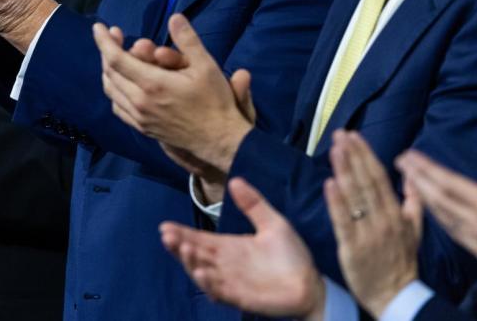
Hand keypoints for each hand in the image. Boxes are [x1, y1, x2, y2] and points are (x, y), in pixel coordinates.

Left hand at [94, 13, 253, 175]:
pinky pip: (118, 108)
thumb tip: (174, 17)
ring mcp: (139, 117)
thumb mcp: (206, 66)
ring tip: (115, 56)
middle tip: (114, 36)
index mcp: (152, 84)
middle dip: (107, 51)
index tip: (99, 27)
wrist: (218, 140)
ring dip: (109, 71)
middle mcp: (140, 102)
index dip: (105, 41)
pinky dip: (115, 91)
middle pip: (110, 73)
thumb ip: (188, 40)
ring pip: (111, 91)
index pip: (116, 59)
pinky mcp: (142, 128)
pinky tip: (122, 83)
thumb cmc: (214, 102)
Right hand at [160, 178, 326, 320]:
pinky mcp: (240, 297)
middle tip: (167, 236)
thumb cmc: (291, 256)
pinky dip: (208, 283)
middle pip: (195, 255)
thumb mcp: (272, 223)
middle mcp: (225, 264)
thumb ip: (253, 204)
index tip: (165, 226)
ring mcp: (230, 282)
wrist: (310, 284)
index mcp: (229, 247)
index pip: (200, 238)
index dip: (182, 233)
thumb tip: (235, 180)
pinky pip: (219, 291)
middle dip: (179, 246)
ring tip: (184, 248)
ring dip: (190, 262)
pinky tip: (201, 272)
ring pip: (202, 273)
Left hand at [325, 131, 421, 317]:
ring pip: (355, 197)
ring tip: (334, 149)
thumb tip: (412, 174)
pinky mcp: (353, 248)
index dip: (366, 155)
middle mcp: (383, 219)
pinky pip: (344, 222)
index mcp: (396, 212)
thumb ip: (413, 200)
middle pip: (366, 181)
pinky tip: (329, 184)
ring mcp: (369, 233)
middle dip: (353, 155)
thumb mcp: (414, 228)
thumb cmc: (402, 260)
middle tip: (340, 134)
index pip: (379, 177)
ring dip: (344, 171)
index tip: (354, 136)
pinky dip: (337, 203)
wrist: (395, 296)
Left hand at [398, 124, 476, 294]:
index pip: (447, 185)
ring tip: (410, 181)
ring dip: (424, 199)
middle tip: (400, 163)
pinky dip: (438, 217)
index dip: (425, 170)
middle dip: (417, 181)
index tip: (408, 156)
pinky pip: (452, 232)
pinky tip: (434, 208)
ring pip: (442, 219)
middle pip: (438, 201)